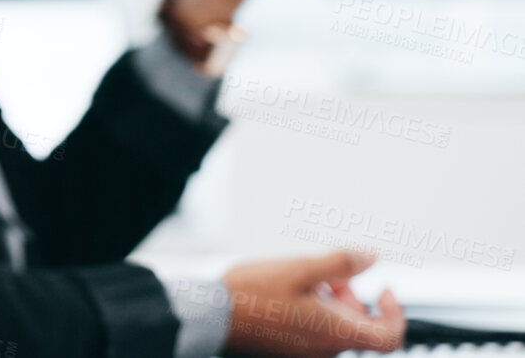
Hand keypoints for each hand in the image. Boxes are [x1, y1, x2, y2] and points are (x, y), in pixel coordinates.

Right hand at [222, 251, 404, 355]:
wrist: (212, 315)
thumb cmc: (252, 296)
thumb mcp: (300, 269)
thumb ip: (341, 263)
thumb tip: (371, 258)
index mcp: (336, 332)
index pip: (388, 336)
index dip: (395, 313)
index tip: (383, 290)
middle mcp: (325, 348)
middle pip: (359, 328)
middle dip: (353, 297)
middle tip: (333, 276)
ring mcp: (306, 350)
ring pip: (335, 328)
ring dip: (331, 302)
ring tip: (307, 280)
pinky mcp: (289, 347)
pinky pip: (314, 331)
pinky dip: (313, 311)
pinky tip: (291, 292)